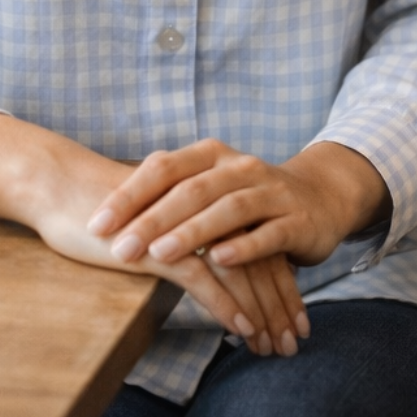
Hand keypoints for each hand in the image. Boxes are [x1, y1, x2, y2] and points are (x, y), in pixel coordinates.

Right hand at [0, 115, 305, 353]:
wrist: (60, 188)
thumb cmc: (103, 210)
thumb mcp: (153, 225)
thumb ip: (182, 239)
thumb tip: (202, 268)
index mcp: (209, 201)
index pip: (258, 245)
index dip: (280, 285)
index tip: (295, 320)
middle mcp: (206, 209)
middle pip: (259, 260)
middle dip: (280, 306)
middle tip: (293, 344)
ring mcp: (184, 225)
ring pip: (240, 271)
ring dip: (262, 312)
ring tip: (274, 348)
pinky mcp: (159, 245)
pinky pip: (204, 278)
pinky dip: (228, 305)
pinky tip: (243, 329)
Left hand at [86, 136, 390, 277]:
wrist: (320, 198)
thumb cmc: (246, 198)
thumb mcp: (207, 189)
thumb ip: (166, 197)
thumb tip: (104, 217)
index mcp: (210, 155)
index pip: (162, 168)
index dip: (128, 195)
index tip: (96, 224)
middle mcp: (239, 167)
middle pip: (191, 190)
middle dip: (152, 220)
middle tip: (120, 248)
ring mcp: (271, 191)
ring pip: (228, 209)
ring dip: (192, 232)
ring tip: (161, 255)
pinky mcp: (296, 220)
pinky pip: (268, 233)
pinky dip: (243, 246)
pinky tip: (220, 261)